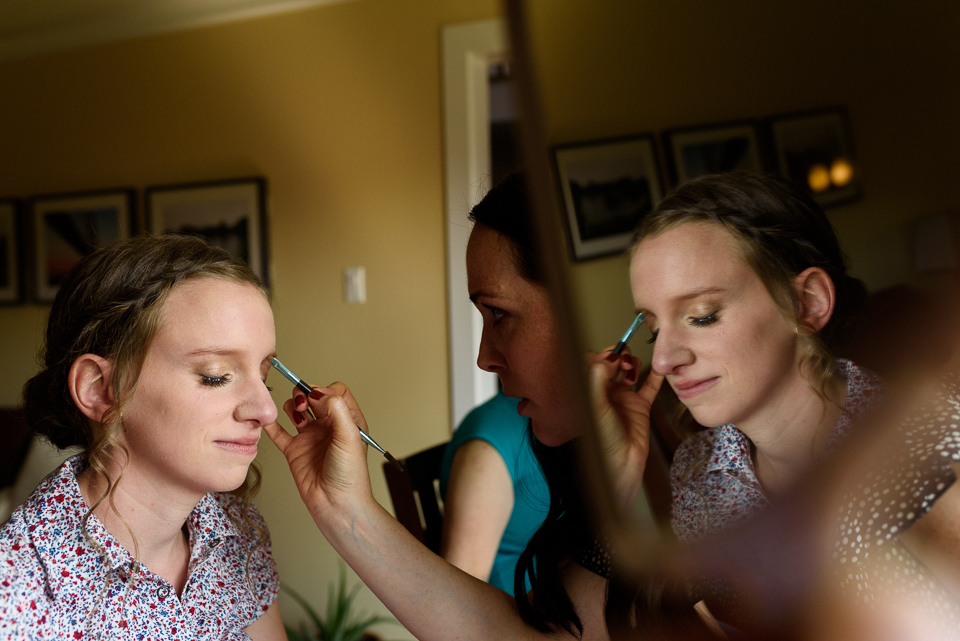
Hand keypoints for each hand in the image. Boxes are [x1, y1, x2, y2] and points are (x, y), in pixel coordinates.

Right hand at [262, 381, 374, 520]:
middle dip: (305, 395)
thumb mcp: (350, 436)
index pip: (335, 393)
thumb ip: (336, 409)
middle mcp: (329, 427)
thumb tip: (318, 393)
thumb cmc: (351, 475)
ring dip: (291, 407)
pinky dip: (272, 424)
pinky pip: (279, 433)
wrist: (336, 504)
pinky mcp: (295, 451)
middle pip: (313, 398)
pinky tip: (268, 419)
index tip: (318, 399)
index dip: (324, 391)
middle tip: (302, 403)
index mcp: (347, 420)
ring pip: (296, 411)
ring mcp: (311, 438)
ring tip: (295, 416)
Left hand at [589, 348, 664, 507]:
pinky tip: (660, 367)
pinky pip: (649, 386)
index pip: (592, 363)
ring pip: (629, 370)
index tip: (607, 357)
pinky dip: (655, 376)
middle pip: (612, 363)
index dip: (600, 356)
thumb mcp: (595, 404)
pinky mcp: (640, 406)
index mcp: (589, 391)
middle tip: (621, 360)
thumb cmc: (602, 439)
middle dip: (617, 356)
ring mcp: (623, 398)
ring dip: (632, 364)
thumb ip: (598, 377)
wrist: (620, 463)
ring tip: (630, 371)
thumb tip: (609, 357)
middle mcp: (605, 391)